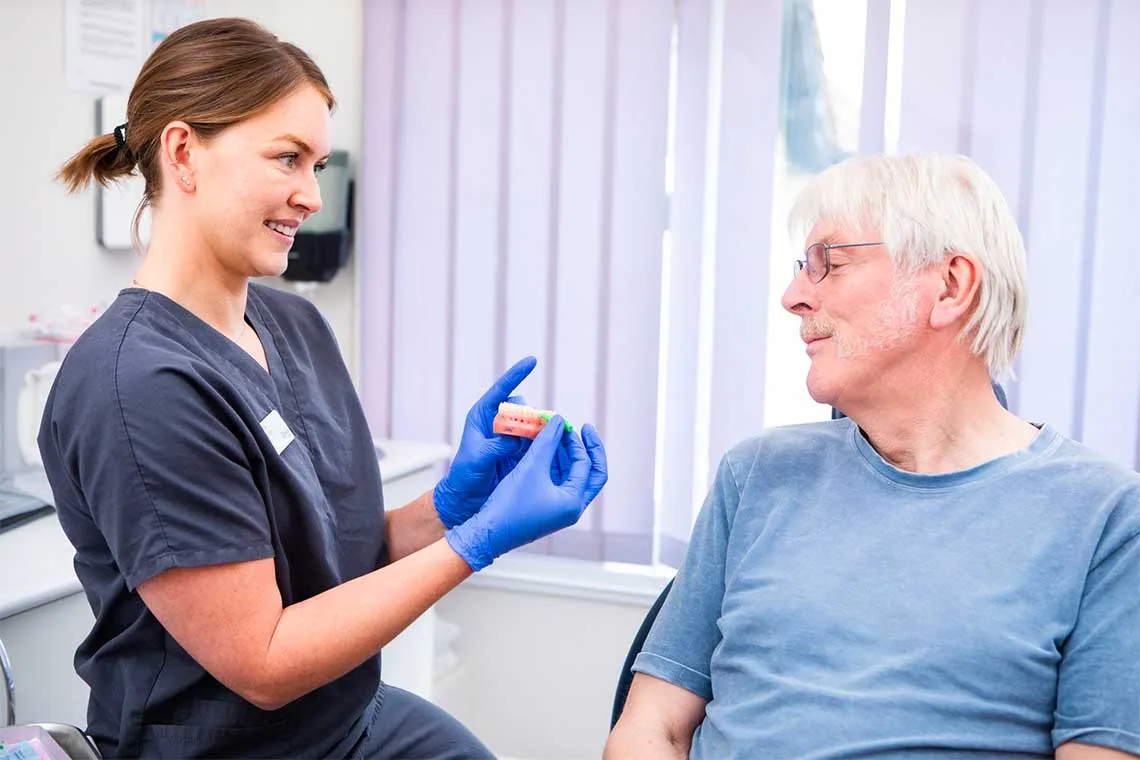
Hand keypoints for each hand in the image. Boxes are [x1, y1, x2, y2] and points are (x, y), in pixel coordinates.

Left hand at [433, 357, 536, 528]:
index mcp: (482, 416)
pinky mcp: (521, 449)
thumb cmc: (464, 476)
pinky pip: (537, 440)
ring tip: (527, 451)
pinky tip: (543, 452)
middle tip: (523, 438)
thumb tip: (516, 436)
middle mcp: (498, 422)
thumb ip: (496, 445)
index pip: (501, 390)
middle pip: (523, 407)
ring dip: (537, 432)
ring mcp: (511, 435)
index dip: (517, 374)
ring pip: (533, 424)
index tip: (532, 361)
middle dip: (529, 417)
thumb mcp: (477, 458)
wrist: (467, 499)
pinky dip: (542, 444)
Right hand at [445, 417, 607, 570]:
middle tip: (583, 428)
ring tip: (557, 434)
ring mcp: (560, 510)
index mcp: (574, 502)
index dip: (577, 441)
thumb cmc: (509, 503)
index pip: (586, 465)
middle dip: (587, 450)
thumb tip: (558, 419)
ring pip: (573, 476)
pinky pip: (559, 482)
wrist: (487, 533)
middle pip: (591, 473)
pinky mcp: (547, 508)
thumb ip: (547, 441)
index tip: (565, 423)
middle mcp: (571, 508)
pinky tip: (544, 449)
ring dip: (567, 455)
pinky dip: (555, 464)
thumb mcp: (531, 467)